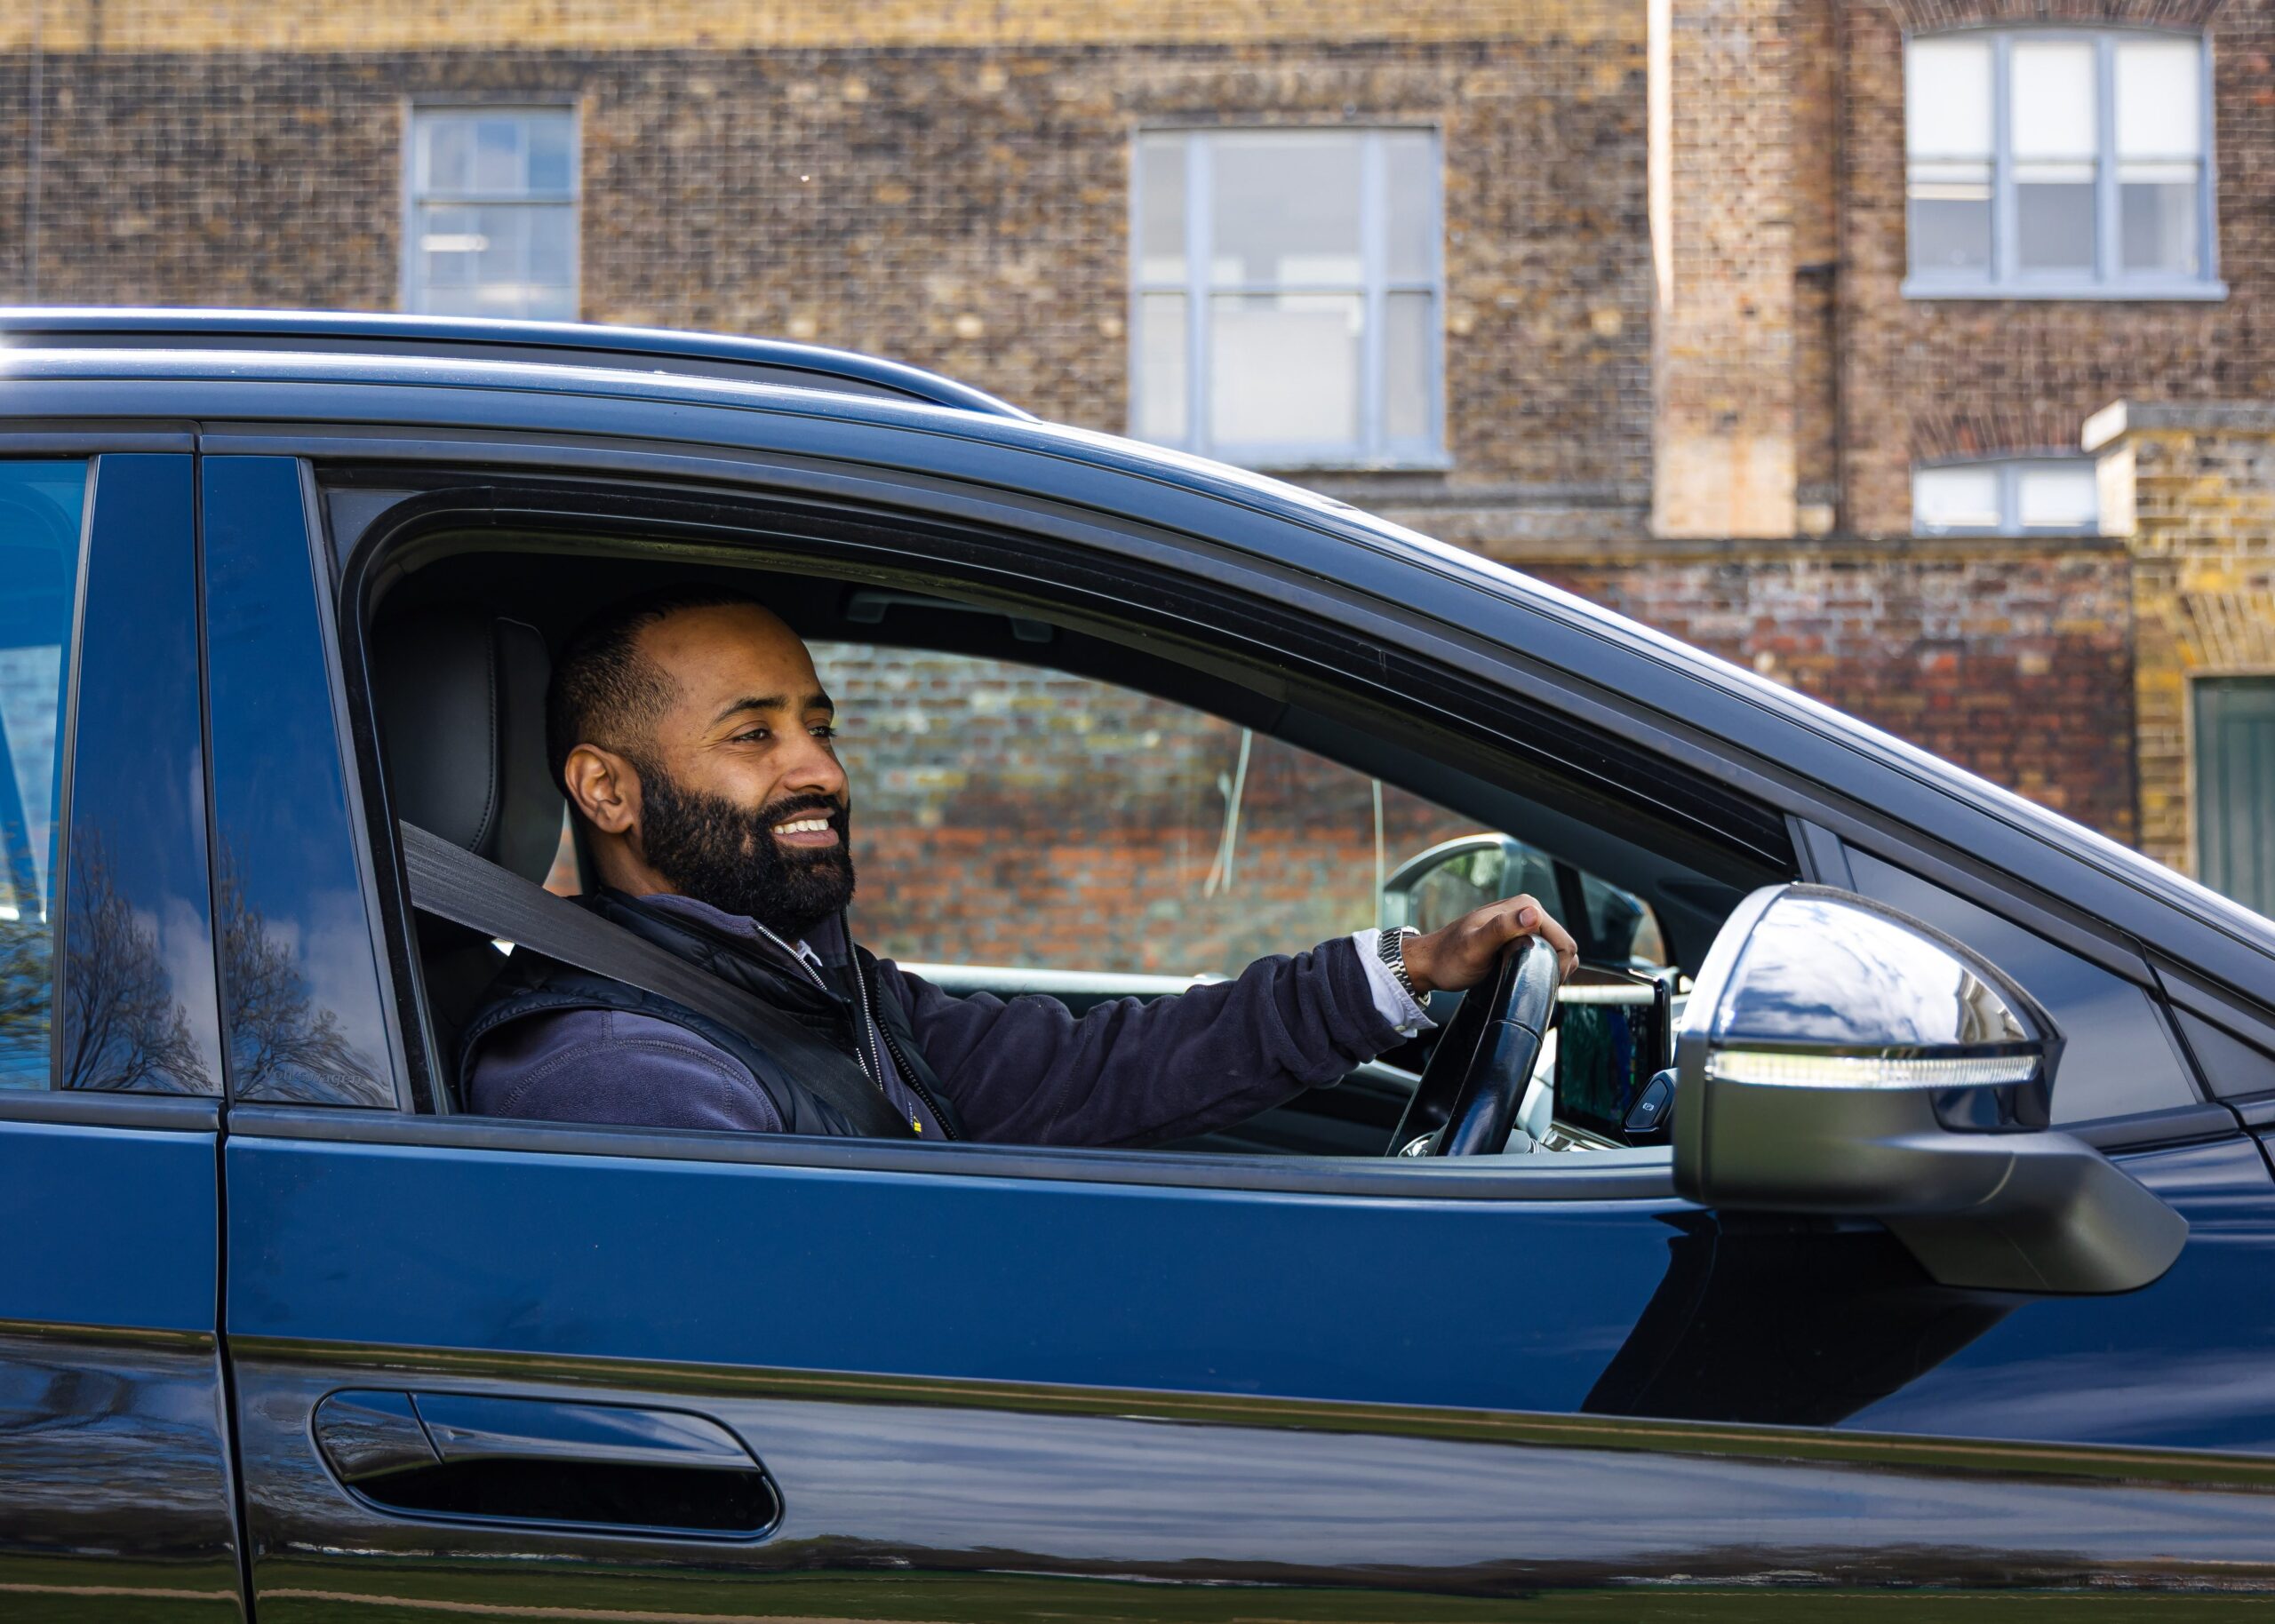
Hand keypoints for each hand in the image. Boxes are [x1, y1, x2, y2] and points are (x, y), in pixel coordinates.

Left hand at [1401, 894, 1578, 994]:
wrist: (1430, 962)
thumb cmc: (1449, 958)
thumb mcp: (1474, 947)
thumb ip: (1501, 929)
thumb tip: (1532, 914)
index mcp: (1524, 906)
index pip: (1562, 939)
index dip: (1558, 966)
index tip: (1536, 983)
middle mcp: (1526, 909)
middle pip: (1563, 944)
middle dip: (1556, 968)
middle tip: (1529, 985)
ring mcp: (1523, 922)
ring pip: (1555, 950)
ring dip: (1549, 969)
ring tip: (1525, 981)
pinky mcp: (1519, 935)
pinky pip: (1544, 951)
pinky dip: (1541, 967)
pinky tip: (1524, 977)